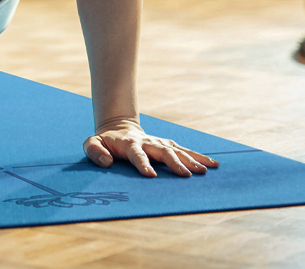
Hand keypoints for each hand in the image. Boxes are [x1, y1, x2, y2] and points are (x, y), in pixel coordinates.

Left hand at [83, 118, 218, 176]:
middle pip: (163, 152)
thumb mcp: (91, 144)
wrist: (118, 129)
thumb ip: (94, 151)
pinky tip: (212, 164)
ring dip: (191, 160)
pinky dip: (199, 157)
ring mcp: (159, 143)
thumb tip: (106, 162)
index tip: (151, 175)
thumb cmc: (104, 142)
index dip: (143, 164)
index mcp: (129, 144)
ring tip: (205, 170)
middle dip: (175, 163)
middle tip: (187, 175)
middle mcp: (147, 142)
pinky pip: (185, 151)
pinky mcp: (168, 145)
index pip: (137, 154)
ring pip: (177, 150)